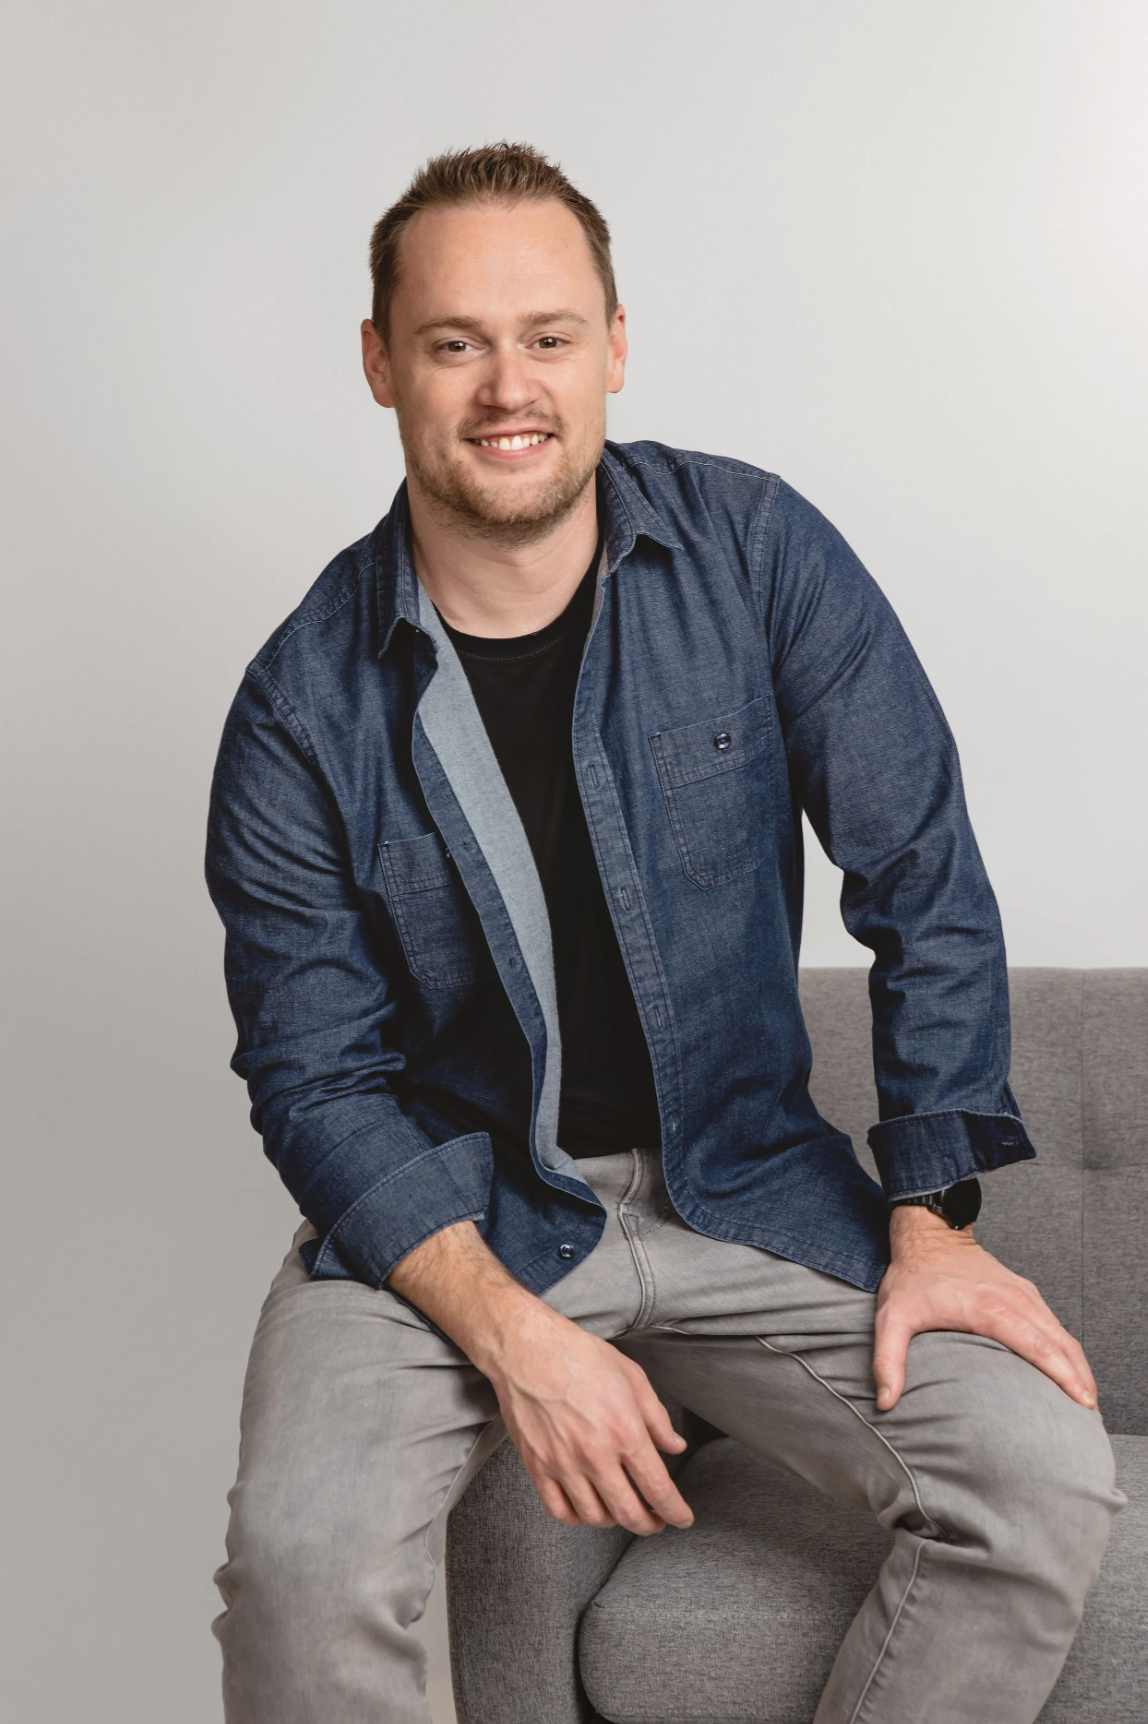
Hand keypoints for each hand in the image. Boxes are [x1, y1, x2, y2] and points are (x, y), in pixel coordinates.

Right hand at [483, 1297, 693, 1535]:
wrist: (526, 1348)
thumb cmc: (579, 1356)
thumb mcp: (632, 1377)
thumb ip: (656, 1418)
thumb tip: (674, 1446)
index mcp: (624, 1430)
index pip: (657, 1487)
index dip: (675, 1511)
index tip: (682, 1518)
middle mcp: (595, 1454)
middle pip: (628, 1512)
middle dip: (648, 1524)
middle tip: (656, 1520)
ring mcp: (563, 1464)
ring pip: (594, 1517)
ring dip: (614, 1521)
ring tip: (621, 1510)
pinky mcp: (537, 1466)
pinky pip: (558, 1510)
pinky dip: (577, 1518)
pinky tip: (586, 1507)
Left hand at [873, 1206, 1096, 1411]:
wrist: (927, 1234)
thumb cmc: (911, 1277)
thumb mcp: (892, 1317)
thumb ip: (888, 1360)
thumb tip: (885, 1401)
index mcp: (990, 1309)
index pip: (1038, 1346)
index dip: (1063, 1375)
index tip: (1082, 1402)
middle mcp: (1014, 1300)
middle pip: (1059, 1344)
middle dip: (1080, 1379)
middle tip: (1090, 1415)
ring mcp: (1023, 1294)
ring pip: (1062, 1334)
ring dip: (1078, 1365)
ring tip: (1086, 1400)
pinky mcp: (1024, 1292)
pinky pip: (1054, 1324)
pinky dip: (1067, 1348)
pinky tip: (1071, 1369)